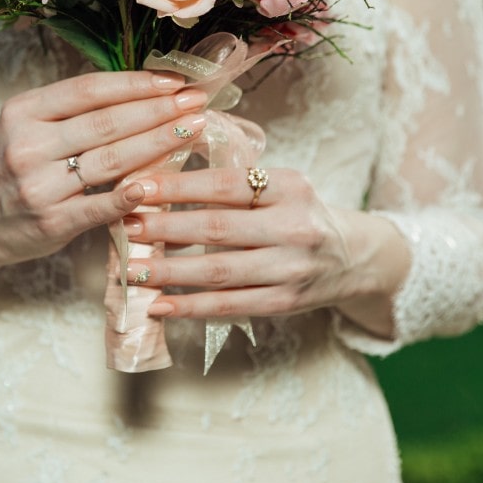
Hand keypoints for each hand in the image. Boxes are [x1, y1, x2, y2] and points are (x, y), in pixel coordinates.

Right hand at [0, 71, 209, 269]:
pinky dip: (130, 194)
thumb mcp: (30, 127)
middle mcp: (27, 145)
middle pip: (105, 122)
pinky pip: (99, 205)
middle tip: (196, 101)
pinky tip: (158, 183)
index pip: (89, 89)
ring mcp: (38, 186)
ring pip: (110, 160)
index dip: (135, 83)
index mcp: (23, 111)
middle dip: (158, 110)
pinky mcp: (51, 222)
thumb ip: (75, 111)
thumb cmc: (18, 167)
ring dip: (158, 143)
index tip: (174, 81)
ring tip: (192, 130)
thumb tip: (144, 88)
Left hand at [127, 167, 404, 334]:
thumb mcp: (281, 186)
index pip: (225, 184)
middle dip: (165, 228)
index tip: (137, 186)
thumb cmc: (301, 214)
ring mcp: (291, 269)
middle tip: (127, 226)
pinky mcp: (286, 303)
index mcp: (291, 186)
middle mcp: (294, 227)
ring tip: (132, 270)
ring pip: (219, 272)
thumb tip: (162, 174)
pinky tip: (159, 305)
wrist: (356, 258)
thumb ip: (234, 180)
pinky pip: (230, 306)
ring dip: (170, 271)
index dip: (177, 186)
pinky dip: (191, 307)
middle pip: (218, 229)